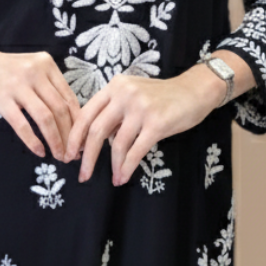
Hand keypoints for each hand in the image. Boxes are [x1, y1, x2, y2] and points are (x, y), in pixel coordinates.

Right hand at [0, 44, 81, 161]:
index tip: (81, 140)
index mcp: (47, 65)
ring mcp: (18, 85)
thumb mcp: (32, 69)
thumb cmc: (6, 70)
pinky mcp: (1, 99)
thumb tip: (71, 119)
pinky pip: (22, 125)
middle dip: (69, 136)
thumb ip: (49, 87)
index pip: (69, 97)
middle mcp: (35, 72)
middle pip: (60, 109)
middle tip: (72, 154)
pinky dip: (33, 141)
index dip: (79, 122)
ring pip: (45, 118)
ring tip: (59, 156)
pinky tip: (39, 151)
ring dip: (55, 140)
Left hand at [64, 68, 224, 185]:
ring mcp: (140, 108)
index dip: (74, 136)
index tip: (70, 154)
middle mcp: (124, 94)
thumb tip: (94, 139)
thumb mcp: (133, 94)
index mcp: (114, 86)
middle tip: (82, 174)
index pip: (85, 113)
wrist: (195, 90)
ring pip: (116, 143)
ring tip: (113, 178)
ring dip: (112, 165)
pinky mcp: (156, 123)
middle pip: (95, 130)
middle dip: (86, 156)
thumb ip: (114, 112)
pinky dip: (127, 167)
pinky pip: (135, 150)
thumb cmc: (163, 96)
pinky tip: (123, 177)